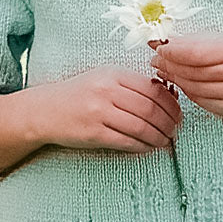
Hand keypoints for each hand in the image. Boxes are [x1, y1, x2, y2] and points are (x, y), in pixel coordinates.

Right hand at [37, 65, 181, 153]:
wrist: (44, 111)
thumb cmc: (79, 95)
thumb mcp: (103, 79)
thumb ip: (131, 85)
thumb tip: (168, 97)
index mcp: (112, 73)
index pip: (153, 88)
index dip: (171, 103)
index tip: (178, 113)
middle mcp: (106, 90)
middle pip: (150, 108)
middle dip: (169, 122)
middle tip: (175, 130)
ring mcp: (98, 112)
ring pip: (141, 127)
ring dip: (159, 136)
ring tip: (166, 140)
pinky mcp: (93, 133)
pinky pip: (126, 141)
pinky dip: (143, 146)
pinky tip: (149, 147)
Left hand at [148, 33, 222, 117]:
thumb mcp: (219, 39)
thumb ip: (191, 40)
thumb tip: (159, 39)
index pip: (196, 53)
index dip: (174, 52)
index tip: (160, 48)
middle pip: (192, 71)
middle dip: (170, 65)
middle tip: (156, 59)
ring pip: (193, 88)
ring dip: (173, 78)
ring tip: (163, 69)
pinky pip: (198, 100)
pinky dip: (184, 90)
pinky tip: (177, 81)